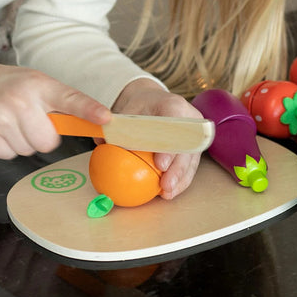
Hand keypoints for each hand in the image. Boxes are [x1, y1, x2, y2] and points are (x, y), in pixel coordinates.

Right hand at [0, 65, 109, 159]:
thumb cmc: (16, 86)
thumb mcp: (42, 84)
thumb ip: (66, 102)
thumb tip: (98, 122)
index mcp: (40, 86)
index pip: (71, 100)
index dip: (89, 110)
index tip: (105, 118)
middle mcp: (20, 101)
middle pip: (48, 142)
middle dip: (44, 136)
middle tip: (35, 121)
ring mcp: (0, 118)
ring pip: (28, 149)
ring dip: (25, 141)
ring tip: (16, 122)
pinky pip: (9, 154)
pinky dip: (8, 146)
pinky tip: (4, 129)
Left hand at [112, 78, 201, 199]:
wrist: (153, 102)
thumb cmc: (138, 108)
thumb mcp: (126, 112)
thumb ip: (116, 127)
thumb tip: (101, 142)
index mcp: (173, 105)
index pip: (175, 126)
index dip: (170, 146)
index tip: (160, 165)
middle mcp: (190, 119)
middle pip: (188, 145)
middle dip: (178, 168)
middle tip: (165, 185)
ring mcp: (194, 133)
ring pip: (192, 158)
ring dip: (180, 178)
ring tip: (167, 194)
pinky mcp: (194, 146)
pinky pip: (190, 165)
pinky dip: (179, 179)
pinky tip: (168, 193)